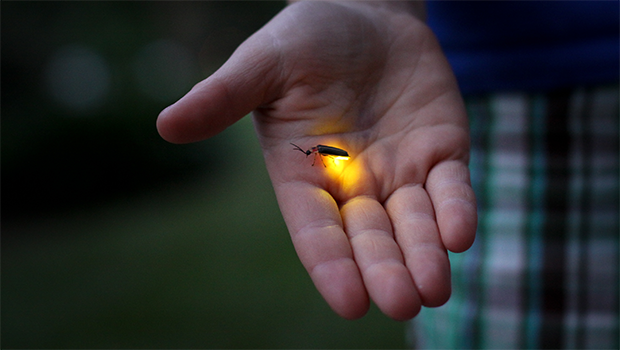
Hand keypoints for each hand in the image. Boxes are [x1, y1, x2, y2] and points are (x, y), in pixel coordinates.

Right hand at [157, 1, 476, 320]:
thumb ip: (223, 96)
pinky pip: (452, 188)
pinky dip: (457, 212)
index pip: (316, 230)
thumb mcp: (263, 64)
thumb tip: (165, 124)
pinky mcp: (441, 152)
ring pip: (415, 224)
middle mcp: (354, 185)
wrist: (365, 11)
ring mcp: (400, 171)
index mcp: (305, 175)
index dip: (331, 267)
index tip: (351, 303)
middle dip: (384, 270)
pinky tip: (461, 235)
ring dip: (426, 255)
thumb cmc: (305, 38)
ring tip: (435, 289)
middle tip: (400, 305)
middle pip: (370, 238)